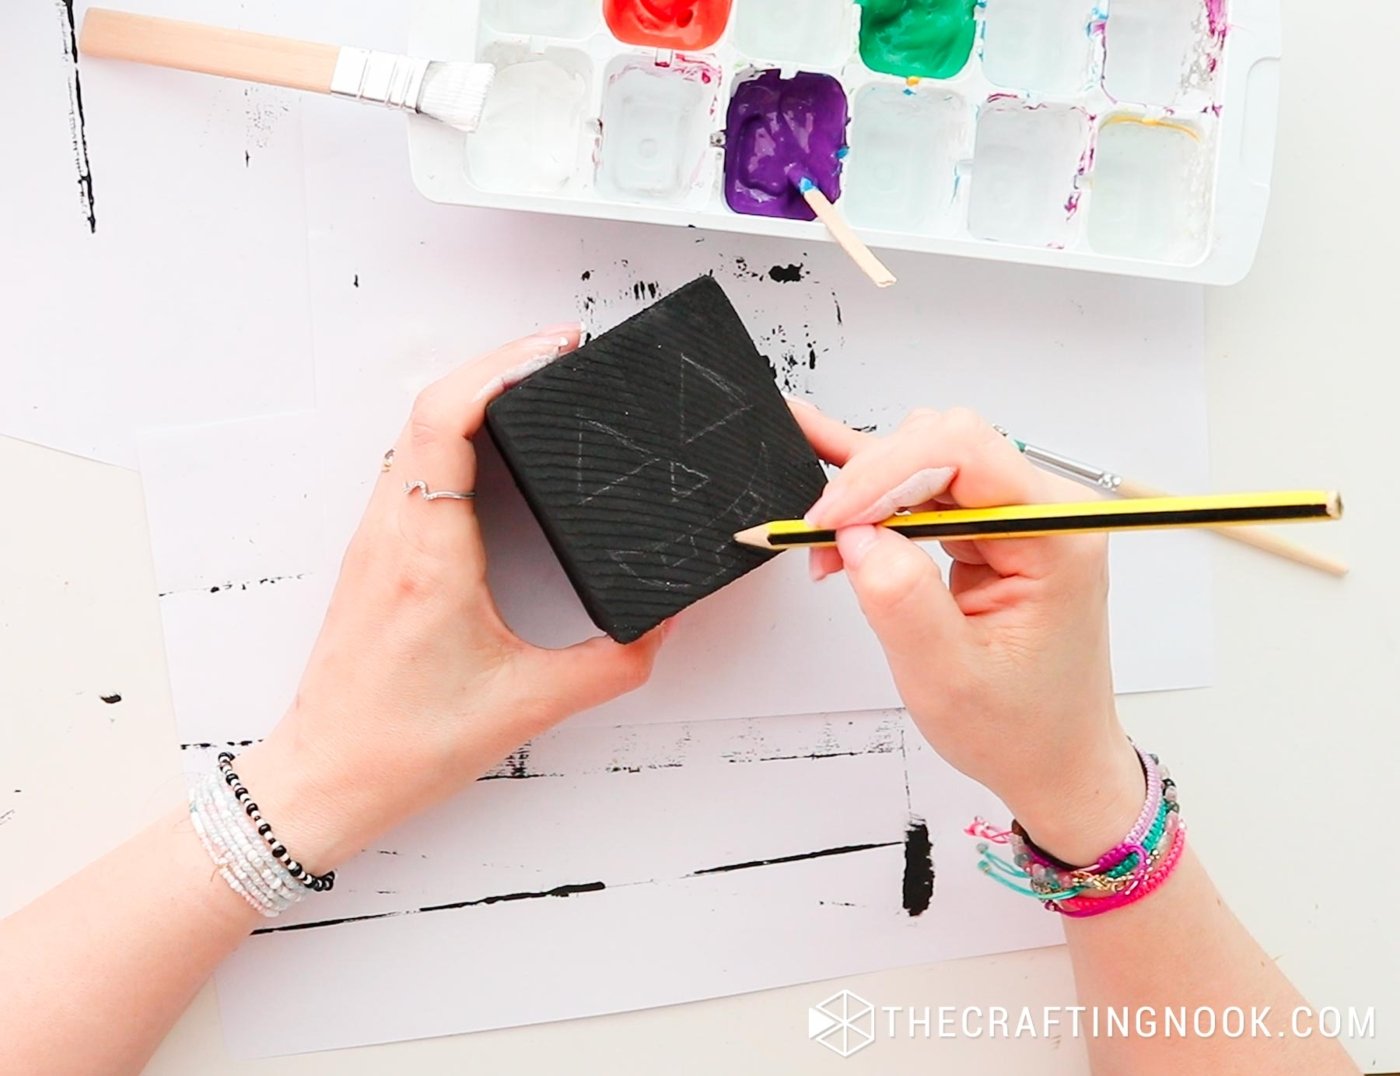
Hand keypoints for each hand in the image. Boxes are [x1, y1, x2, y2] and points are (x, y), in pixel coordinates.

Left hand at [236, 327, 664, 870]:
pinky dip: (454, 431)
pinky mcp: (376, 554)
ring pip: (415, 430)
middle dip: (498, 363)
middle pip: (430, 405)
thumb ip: (615, 663)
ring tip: (536, 384)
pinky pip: (410, 464)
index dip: (501, 366)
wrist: (326, 779)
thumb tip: (664, 622)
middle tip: (562, 354)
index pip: (447, 420)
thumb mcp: (531, 705)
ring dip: (472, 393)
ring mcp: (376, 538)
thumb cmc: (405, 745)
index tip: (556, 348)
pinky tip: (493, 444)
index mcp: (429, 555)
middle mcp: (393, 532)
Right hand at [792, 403, 1142, 864]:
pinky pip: (926, 485)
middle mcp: (1043, 512)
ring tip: (829, 542)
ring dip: (869, 491)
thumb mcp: (949, 679)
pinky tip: (827, 450)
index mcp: (1055, 536)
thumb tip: (857, 533)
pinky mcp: (989, 528)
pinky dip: (874, 479)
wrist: (1056, 762)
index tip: (831, 520)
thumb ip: (901, 598)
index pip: (965, 452)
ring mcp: (1016, 516)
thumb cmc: (1023, 729)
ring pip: (926, 458)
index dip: (885, 474)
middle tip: (821, 540)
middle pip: (941, 444)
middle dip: (870, 483)